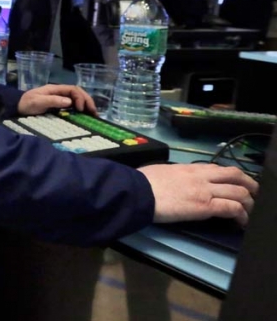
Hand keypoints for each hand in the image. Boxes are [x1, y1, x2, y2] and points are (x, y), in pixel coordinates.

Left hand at [18, 84, 96, 115]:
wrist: (17, 106)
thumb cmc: (26, 103)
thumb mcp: (38, 102)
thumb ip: (53, 101)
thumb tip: (69, 101)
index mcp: (55, 89)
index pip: (73, 89)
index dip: (80, 98)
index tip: (81, 109)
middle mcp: (59, 92)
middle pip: (78, 92)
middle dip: (87, 100)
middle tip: (94, 112)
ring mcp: (59, 98)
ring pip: (76, 98)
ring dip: (85, 104)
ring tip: (92, 114)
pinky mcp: (58, 105)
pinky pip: (72, 104)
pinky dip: (80, 108)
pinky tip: (84, 115)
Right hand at [139, 164, 257, 225]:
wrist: (138, 192)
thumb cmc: (142, 183)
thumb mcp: (160, 172)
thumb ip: (172, 175)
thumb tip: (171, 181)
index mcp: (188, 168)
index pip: (217, 168)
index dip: (231, 176)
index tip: (233, 183)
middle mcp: (201, 176)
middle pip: (235, 175)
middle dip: (249, 184)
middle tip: (253, 194)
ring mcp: (205, 190)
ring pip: (239, 191)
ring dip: (249, 202)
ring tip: (249, 212)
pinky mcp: (205, 206)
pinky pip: (232, 208)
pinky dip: (241, 215)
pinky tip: (241, 223)